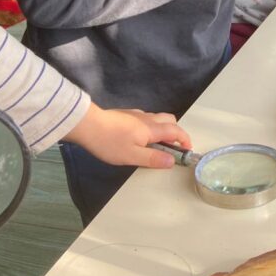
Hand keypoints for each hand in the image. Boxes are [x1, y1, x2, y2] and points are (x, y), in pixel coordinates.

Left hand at [63, 104, 191, 168]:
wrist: (88, 125)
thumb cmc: (110, 143)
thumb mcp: (132, 156)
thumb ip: (153, 158)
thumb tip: (172, 161)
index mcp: (152, 129)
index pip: (176, 131)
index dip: (185, 140)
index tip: (187, 149)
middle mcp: (148, 119)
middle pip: (170, 120)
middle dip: (176, 132)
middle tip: (172, 147)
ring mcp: (137, 114)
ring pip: (158, 118)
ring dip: (163, 129)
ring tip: (155, 143)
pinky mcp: (126, 114)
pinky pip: (146, 118)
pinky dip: (151, 126)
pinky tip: (139, 136)